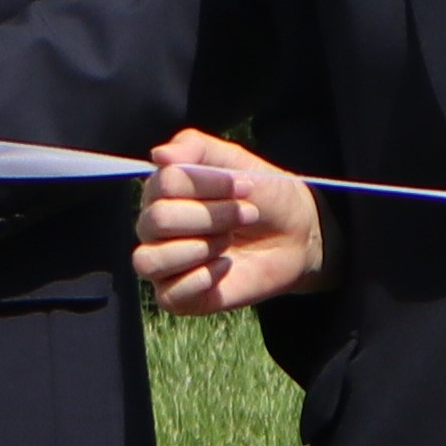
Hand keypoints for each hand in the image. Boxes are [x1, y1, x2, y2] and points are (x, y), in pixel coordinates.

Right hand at [134, 129, 323, 313]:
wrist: (297, 236)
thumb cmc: (263, 197)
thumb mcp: (235, 161)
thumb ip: (196, 148)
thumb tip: (158, 155)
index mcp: (162, 191)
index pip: (164, 184)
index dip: (207, 186)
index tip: (244, 187)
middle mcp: (154, 228)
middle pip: (156, 221)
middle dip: (209, 216)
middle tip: (245, 215)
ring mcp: (164, 263)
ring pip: (147, 260)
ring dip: (198, 248)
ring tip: (228, 242)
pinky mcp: (178, 296)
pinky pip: (167, 295)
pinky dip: (201, 279)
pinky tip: (225, 267)